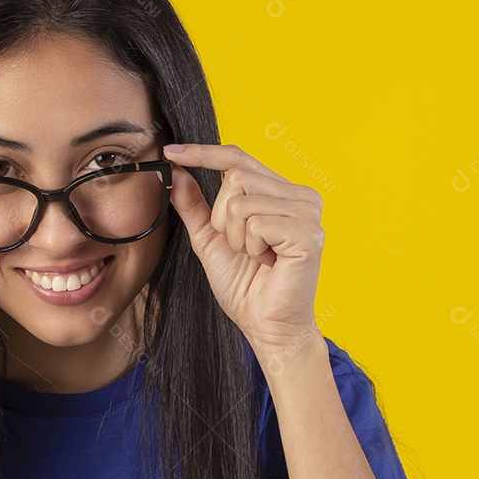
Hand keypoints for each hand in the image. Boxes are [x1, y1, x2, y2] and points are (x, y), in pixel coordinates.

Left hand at [163, 143, 324, 353]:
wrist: (266, 326)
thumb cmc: (245, 285)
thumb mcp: (210, 238)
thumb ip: (194, 204)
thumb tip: (176, 170)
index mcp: (281, 192)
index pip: (239, 158)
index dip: (203, 153)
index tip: (169, 152)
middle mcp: (300, 195)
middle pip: (236, 176)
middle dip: (222, 218)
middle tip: (242, 247)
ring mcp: (308, 212)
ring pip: (242, 200)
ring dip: (236, 236)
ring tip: (256, 256)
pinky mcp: (308, 233)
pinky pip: (256, 222)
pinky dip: (251, 246)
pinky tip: (268, 262)